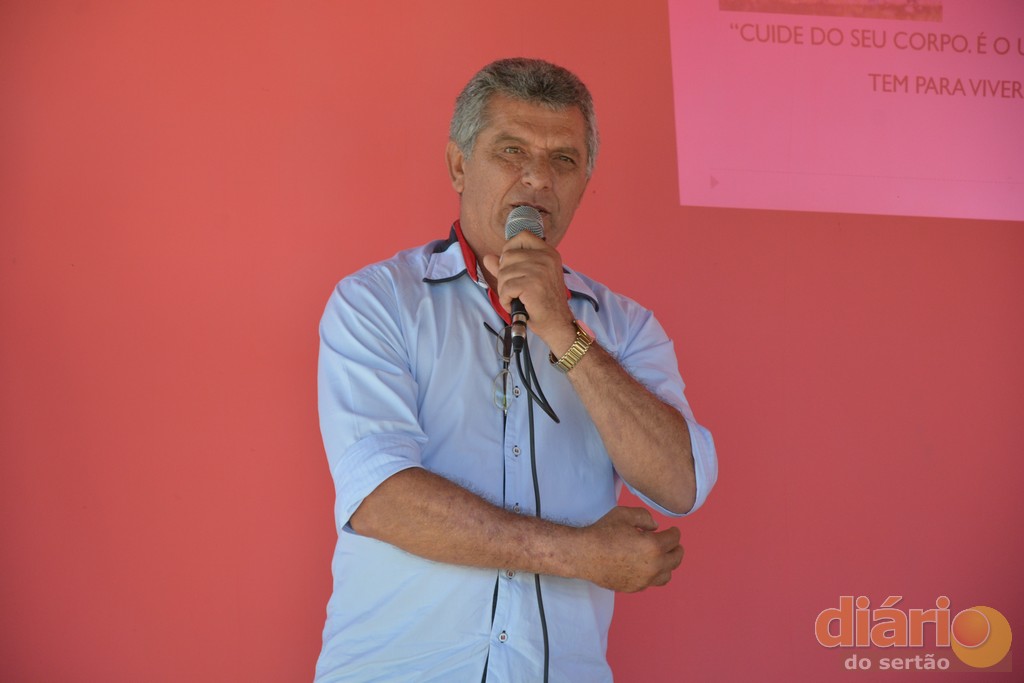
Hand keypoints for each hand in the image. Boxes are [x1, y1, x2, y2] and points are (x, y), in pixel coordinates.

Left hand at [482, 232, 574, 350]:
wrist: (557, 323)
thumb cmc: (543, 302)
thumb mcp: (528, 279)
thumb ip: (507, 266)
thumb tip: (488, 258)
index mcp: (548, 253)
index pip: (522, 236)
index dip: (510, 248)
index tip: (510, 264)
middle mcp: (546, 258)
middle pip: (508, 256)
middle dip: (504, 274)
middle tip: (514, 289)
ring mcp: (540, 271)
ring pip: (504, 273)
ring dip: (504, 289)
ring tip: (516, 298)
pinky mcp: (531, 285)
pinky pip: (505, 288)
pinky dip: (505, 299)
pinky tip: (514, 304)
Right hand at [577, 506, 684, 592]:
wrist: (584, 555)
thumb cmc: (603, 532)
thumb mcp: (624, 514)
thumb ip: (644, 517)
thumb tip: (656, 526)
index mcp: (653, 546)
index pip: (674, 539)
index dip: (674, 532)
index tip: (672, 530)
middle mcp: (653, 566)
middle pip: (676, 559)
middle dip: (677, 548)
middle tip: (674, 544)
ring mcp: (644, 580)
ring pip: (667, 575)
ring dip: (668, 564)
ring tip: (663, 557)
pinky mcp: (635, 587)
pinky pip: (652, 582)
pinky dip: (654, 574)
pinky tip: (647, 566)